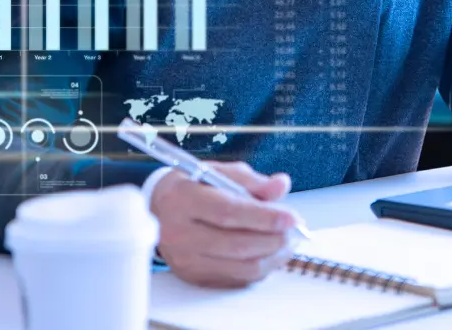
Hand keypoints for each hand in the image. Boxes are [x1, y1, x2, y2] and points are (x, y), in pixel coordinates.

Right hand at [150, 161, 299, 287]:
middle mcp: (179, 233)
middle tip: (293, 229)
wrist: (158, 210)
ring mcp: (185, 260)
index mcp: (183, 199)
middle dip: (274, 238)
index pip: (228, 212)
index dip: (265, 217)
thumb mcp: (218, 173)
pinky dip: (261, 268)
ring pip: (242, 267)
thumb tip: (281, 185)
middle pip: (237, 244)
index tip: (291, 216)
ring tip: (286, 241)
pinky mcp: (194, 277)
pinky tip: (269, 254)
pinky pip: (237, 279)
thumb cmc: (191, 188)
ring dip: (273, 256)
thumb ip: (250, 180)